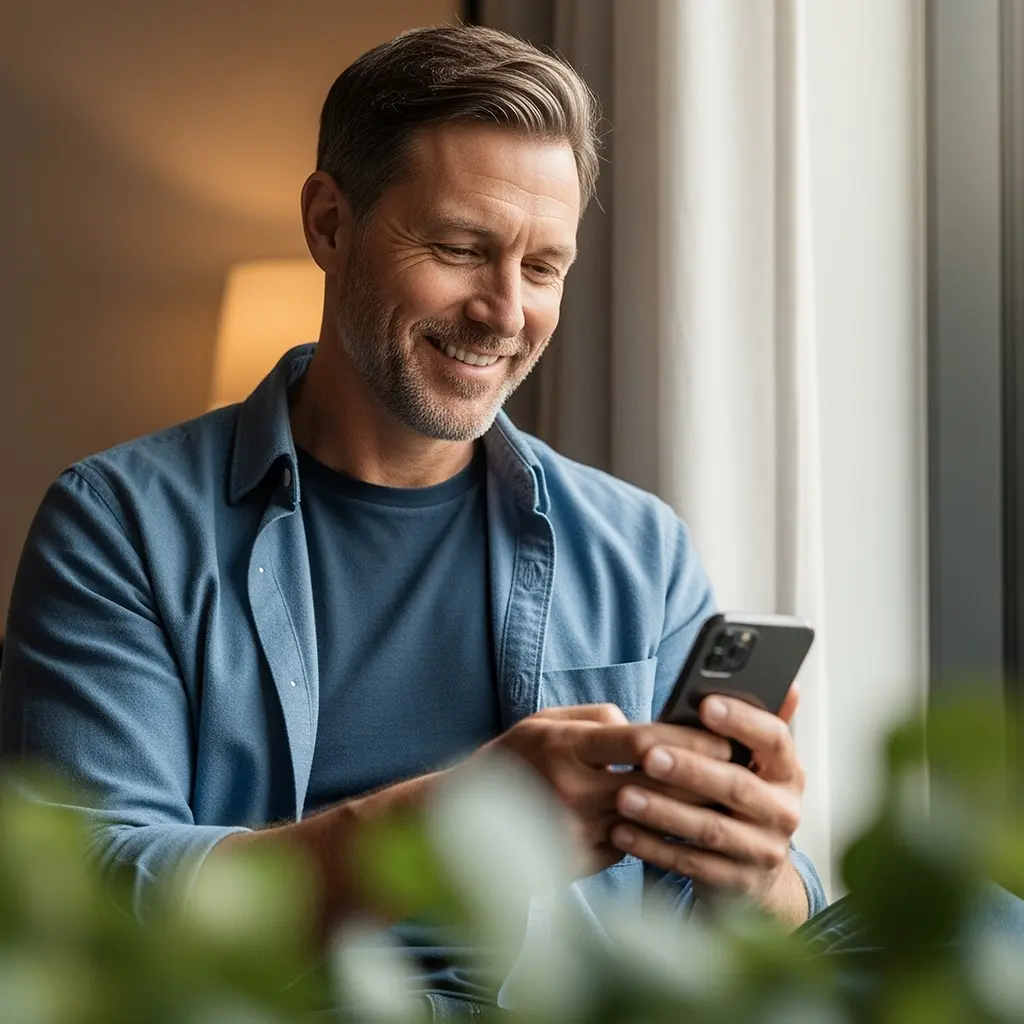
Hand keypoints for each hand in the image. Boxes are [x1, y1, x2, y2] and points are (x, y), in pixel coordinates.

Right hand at [468, 704, 731, 875]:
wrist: (462, 819)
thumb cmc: (513, 758)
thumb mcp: (545, 722)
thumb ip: (596, 718)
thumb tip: (640, 725)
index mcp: (566, 748)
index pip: (641, 741)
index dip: (688, 740)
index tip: (722, 739)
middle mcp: (573, 790)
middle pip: (657, 785)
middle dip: (703, 778)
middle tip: (741, 771)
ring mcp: (576, 830)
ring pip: (650, 818)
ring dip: (690, 810)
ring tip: (727, 799)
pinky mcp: (579, 861)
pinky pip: (631, 843)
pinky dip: (656, 832)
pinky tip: (682, 824)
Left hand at [609, 686, 808, 924]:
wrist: (753, 875)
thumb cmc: (737, 797)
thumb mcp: (750, 762)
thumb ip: (750, 725)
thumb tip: (783, 679)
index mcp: (788, 771)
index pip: (776, 739)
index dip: (743, 720)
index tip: (705, 703)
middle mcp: (784, 811)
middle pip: (738, 786)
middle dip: (691, 768)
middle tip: (648, 755)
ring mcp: (764, 851)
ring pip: (711, 829)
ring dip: (663, 811)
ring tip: (622, 795)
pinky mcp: (737, 883)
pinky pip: (691, 864)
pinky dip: (653, 847)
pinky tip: (620, 833)